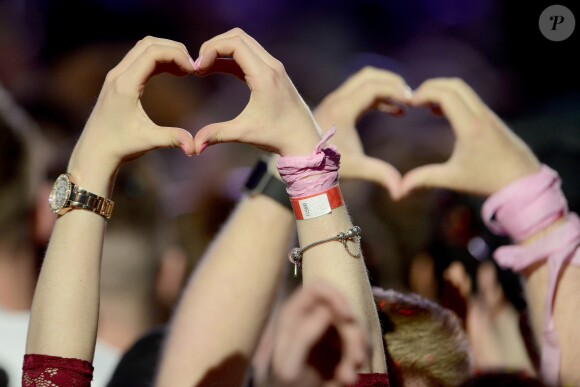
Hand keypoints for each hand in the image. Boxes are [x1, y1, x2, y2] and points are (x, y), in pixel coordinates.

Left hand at [68, 36, 196, 193]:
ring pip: (143, 48)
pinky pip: (140, 59)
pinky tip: (173, 73)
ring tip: (185, 70)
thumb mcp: (148, 141)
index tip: (193, 70)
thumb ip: (172, 138)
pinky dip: (159, 60)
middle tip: (193, 67)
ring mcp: (116, 76)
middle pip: (148, 44)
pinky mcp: (118, 80)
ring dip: (166, 53)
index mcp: (125, 85)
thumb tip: (195, 147)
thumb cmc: (119, 147)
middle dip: (174, 50)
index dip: (177, 55)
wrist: (94, 152)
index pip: (152, 52)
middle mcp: (118, 75)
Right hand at [192, 28, 321, 156]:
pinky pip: (249, 55)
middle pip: (238, 37)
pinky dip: (231, 58)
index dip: (211, 50)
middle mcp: (271, 66)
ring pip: (244, 43)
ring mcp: (274, 68)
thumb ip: (218, 134)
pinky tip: (215, 70)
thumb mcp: (245, 133)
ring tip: (203, 68)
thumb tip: (194, 146)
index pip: (234, 44)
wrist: (304, 140)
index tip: (198, 69)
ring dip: (222, 50)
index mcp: (265, 75)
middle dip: (214, 46)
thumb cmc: (278, 136)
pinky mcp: (273, 73)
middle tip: (198, 65)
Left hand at [264, 282, 368, 386]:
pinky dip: (356, 363)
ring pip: (355, 328)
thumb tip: (326, 310)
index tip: (349, 318)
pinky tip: (345, 379)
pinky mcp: (340, 345)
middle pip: (344, 310)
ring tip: (347, 379)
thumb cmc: (282, 383)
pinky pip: (359, 345)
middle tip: (356, 361)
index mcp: (294, 313)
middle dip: (354, 336)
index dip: (336, 297)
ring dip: (358, 353)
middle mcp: (312, 316)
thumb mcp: (290, 363)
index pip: (319, 288)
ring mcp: (328, 329)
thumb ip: (304, 335)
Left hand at [314, 67, 411, 198]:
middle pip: (369, 76)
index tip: (413, 102)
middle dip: (392, 82)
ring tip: (406, 105)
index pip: (373, 87)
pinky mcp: (336, 107)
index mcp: (342, 110)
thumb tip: (399, 191)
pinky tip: (396, 111)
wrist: (299, 166)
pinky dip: (379, 97)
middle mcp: (336, 100)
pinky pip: (361, 92)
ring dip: (386, 88)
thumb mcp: (354, 168)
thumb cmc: (323, 168)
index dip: (395, 91)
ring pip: (364, 81)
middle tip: (412, 98)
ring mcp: (335, 101)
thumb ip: (378, 174)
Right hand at [400, 78, 540, 196]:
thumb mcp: (453, 179)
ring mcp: (489, 115)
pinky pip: (470, 99)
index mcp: (470, 126)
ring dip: (443, 91)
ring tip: (425, 106)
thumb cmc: (488, 181)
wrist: (523, 182)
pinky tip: (441, 113)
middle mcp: (481, 115)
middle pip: (455, 85)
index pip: (445, 94)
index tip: (410, 103)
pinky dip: (453, 98)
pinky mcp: (492, 119)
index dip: (424, 93)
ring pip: (464, 90)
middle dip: (431, 86)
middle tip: (414, 99)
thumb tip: (399, 189)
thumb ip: (425, 179)